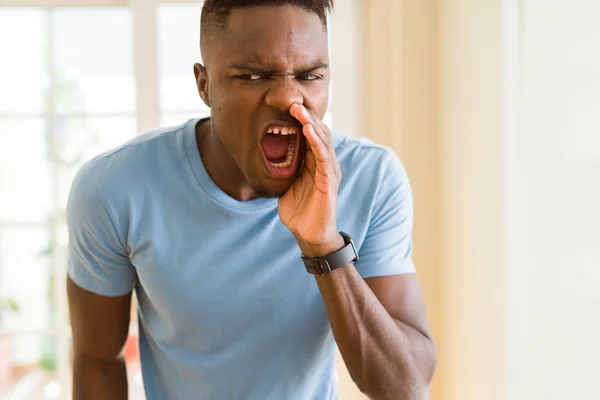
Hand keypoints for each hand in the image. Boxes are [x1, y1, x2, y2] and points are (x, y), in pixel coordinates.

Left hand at [278, 104, 343, 257]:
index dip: (301, 119)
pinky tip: (308, 129)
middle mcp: (325, 163)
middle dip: (305, 115)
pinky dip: (316, 141)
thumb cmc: (299, 211)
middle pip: (318, 132)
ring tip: (299, 109)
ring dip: (310, 123)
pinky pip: (323, 157)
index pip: (311, 134)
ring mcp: (329, 171)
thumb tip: (268, 155)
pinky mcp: (329, 181)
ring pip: (322, 140)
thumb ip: (285, 168)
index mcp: (315, 162)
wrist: (309, 235)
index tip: (286, 105)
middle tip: (292, 101)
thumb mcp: (288, 183)